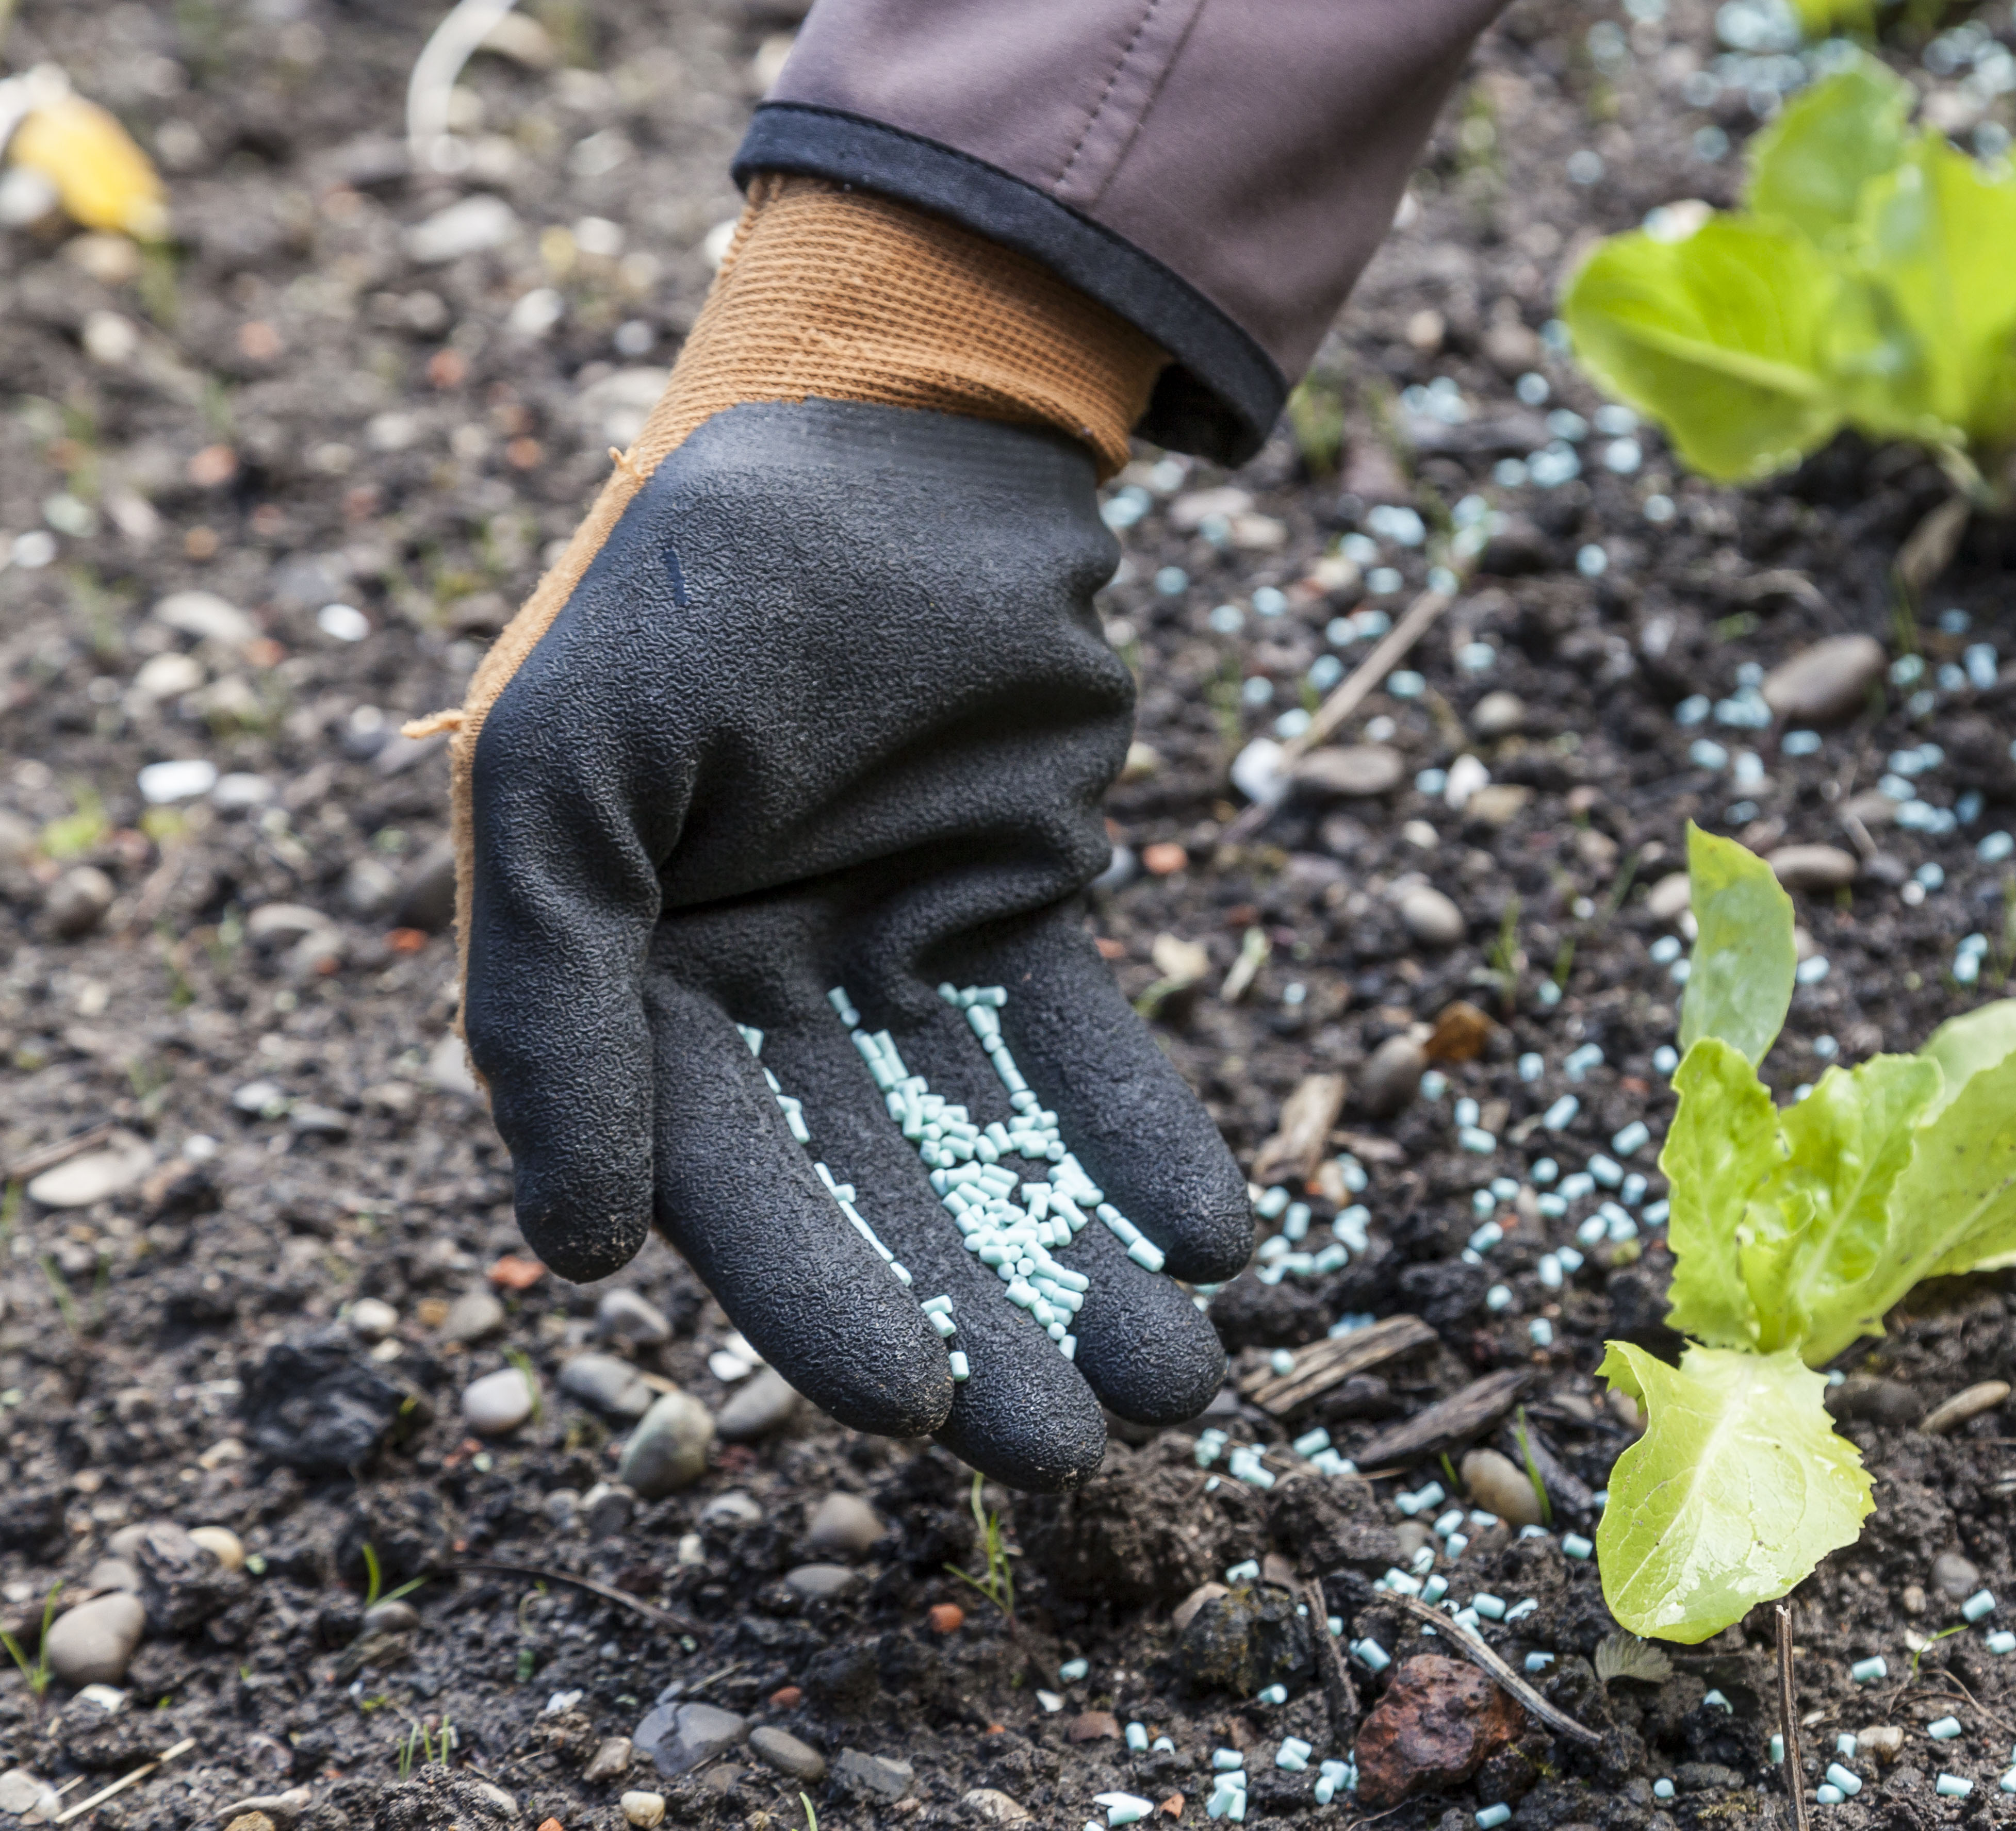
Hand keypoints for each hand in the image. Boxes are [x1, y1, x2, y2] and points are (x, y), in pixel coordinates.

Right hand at [459, 398, 1251, 1487]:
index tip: (913, 1402)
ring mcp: (898, 949)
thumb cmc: (702, 582)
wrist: (891, 428)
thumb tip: (578, 1259)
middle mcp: (760, 993)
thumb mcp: (561, 769)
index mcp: (629, 983)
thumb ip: (542, 1005)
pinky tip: (1223, 1242)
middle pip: (881, 1197)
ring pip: (997, 1147)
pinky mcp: (1023, 900)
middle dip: (979, 1323)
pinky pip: (1088, 1049)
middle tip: (1073, 1451)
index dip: (818, 1300)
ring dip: (1081, 1266)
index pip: (728, 1181)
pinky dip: (1146, 1144)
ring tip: (1178, 1387)